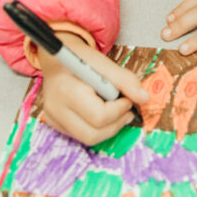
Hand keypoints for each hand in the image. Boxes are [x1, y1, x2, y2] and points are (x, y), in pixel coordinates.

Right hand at [35, 34, 149, 145]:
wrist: (56, 58)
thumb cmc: (79, 58)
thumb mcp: (103, 61)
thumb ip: (124, 79)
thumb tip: (144, 98)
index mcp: (65, 90)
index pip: (99, 116)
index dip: (120, 109)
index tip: (128, 98)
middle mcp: (54, 109)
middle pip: (93, 134)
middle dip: (116, 124)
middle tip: (127, 109)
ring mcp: (52, 119)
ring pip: (88, 138)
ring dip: (109, 128)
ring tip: (117, 110)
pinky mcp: (54, 124)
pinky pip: (82, 135)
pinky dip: (98, 127)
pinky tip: (102, 111)